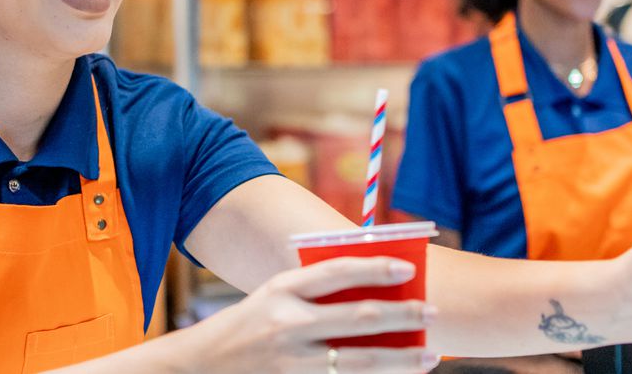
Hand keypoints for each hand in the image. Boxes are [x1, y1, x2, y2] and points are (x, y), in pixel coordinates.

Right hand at [188, 256, 439, 373]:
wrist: (198, 368)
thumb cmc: (247, 328)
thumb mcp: (271, 299)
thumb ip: (313, 294)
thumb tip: (374, 296)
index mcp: (282, 290)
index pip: (337, 271)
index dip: (376, 268)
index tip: (410, 268)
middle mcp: (288, 324)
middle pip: (360, 318)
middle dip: (403, 315)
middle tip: (433, 311)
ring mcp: (292, 361)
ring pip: (360, 361)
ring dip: (400, 359)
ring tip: (429, 356)